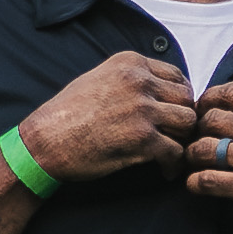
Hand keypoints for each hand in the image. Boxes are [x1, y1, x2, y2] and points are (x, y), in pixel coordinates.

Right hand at [16, 52, 197, 189]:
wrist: (45, 141)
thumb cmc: (67, 114)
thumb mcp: (98, 78)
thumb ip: (130, 78)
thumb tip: (160, 89)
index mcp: (130, 64)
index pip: (177, 75)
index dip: (179, 97)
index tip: (174, 112)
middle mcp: (139, 82)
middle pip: (186, 99)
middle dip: (183, 118)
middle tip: (175, 135)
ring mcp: (142, 109)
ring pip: (187, 123)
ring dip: (181, 139)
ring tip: (171, 151)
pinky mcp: (143, 138)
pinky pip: (176, 151)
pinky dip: (173, 164)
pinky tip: (164, 169)